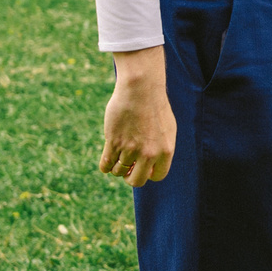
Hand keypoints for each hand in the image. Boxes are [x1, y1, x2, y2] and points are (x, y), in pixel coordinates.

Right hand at [98, 48, 177, 186]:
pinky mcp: (114, 142)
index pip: (158, 176)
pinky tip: (106, 161)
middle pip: (136, 181)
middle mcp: (149, 153)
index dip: (148, 173)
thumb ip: (161, 148)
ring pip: (119, 171)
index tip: (142, 167)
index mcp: (165, 151)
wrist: (141, 89)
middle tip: (127, 169)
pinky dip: (105, 165)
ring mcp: (131, 149)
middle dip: (130, 177)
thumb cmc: (154, 106)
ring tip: (117, 156)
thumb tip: (151, 165)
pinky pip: (106, 163)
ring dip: (117, 167)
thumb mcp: (166, 128)